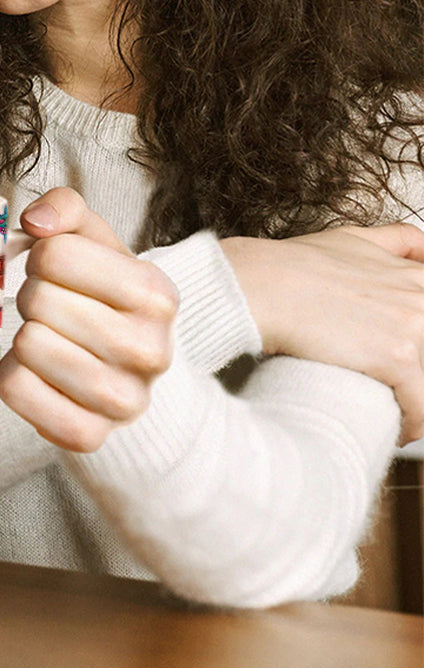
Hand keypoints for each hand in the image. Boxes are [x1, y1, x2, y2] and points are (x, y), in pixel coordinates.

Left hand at [0, 188, 177, 452]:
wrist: (127, 367)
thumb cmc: (100, 294)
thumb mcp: (94, 241)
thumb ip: (66, 208)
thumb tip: (35, 221)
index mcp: (156, 293)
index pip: (54, 254)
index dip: (41, 256)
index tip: (55, 270)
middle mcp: (151, 350)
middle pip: (37, 300)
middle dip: (31, 297)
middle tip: (48, 308)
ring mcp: (124, 401)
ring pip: (27, 346)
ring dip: (21, 336)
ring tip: (45, 337)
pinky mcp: (90, 436)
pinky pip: (15, 391)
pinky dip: (10, 376)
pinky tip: (34, 371)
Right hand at [221, 223, 423, 443]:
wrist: (260, 285)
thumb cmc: (291, 265)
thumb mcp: (350, 239)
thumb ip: (395, 240)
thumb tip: (422, 246)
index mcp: (414, 276)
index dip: (417, 342)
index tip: (409, 359)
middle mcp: (421, 298)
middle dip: (417, 373)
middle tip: (396, 385)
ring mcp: (414, 327)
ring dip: (417, 402)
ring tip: (397, 413)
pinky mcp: (398, 358)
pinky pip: (422, 407)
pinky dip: (413, 424)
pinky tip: (398, 429)